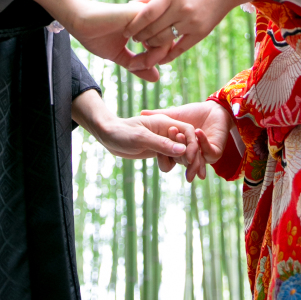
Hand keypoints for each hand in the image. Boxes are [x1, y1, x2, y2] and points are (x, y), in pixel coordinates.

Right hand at [6, 0, 166, 80]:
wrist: (80, 22)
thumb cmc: (97, 36)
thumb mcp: (121, 56)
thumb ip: (139, 65)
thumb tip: (157, 78)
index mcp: (146, 26)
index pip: (166, 43)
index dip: (156, 59)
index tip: (139, 67)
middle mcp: (149, 18)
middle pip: (170, 41)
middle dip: (156, 59)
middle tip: (138, 66)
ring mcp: (145, 15)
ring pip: (166, 37)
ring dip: (153, 56)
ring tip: (136, 62)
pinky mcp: (139, 13)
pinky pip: (157, 31)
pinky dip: (149, 47)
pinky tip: (133, 48)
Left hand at [72, 90, 200, 168]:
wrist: (108, 136)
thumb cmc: (122, 133)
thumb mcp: (141, 138)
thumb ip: (162, 144)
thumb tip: (183, 150)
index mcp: (165, 123)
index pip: (188, 132)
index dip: (193, 145)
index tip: (188, 159)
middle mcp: (167, 132)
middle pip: (188, 145)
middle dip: (191, 159)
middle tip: (190, 176)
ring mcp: (163, 142)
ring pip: (180, 155)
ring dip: (177, 164)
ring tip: (164, 164)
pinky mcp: (158, 152)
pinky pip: (170, 162)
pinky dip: (167, 165)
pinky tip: (158, 164)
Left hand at [125, 0, 285, 59]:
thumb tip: (131, 6)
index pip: (147, 14)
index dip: (134, 25)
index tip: (125, 31)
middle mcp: (182, 9)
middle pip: (153, 29)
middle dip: (140, 36)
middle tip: (133, 38)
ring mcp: (192, 23)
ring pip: (164, 40)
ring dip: (151, 45)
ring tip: (145, 43)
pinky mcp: (201, 33)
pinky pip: (179, 49)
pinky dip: (167, 55)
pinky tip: (159, 57)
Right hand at [141, 100, 232, 181]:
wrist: (214, 109)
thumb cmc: (193, 112)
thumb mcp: (174, 114)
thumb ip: (159, 116)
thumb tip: (141, 113)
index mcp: (179, 149)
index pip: (170, 156)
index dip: (165, 149)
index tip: (160, 136)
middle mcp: (190, 155)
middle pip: (182, 160)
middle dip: (176, 151)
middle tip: (172, 136)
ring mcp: (203, 155)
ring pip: (195, 160)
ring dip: (188, 150)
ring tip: (181, 136)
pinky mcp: (215, 151)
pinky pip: (209, 152)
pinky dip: (203, 142)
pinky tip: (197, 132)